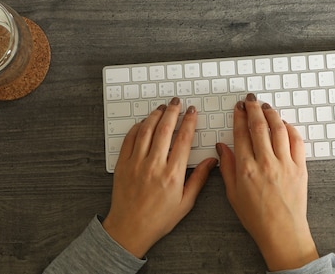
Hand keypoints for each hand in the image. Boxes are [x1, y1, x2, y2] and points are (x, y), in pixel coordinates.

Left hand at [102, 97, 216, 257]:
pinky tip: (144, 123)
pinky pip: (129, 140)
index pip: (183, 139)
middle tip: (177, 103)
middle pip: (165, 129)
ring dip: (155, 116)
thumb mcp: (185, 203)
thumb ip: (199, 179)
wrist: (129, 229)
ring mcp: (136, 164)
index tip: (192, 112)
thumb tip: (212, 161)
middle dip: (172, 112)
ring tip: (162, 108)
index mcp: (172, 174)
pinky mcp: (123, 165)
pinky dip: (137, 128)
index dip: (189, 122)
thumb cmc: (157, 219)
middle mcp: (154, 166)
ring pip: (146, 131)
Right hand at [216, 93, 318, 271]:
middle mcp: (265, 163)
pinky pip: (296, 140)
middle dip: (253, 108)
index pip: (241, 133)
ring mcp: (285, 164)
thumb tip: (222, 147)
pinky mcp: (300, 167)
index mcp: (246, 169)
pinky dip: (290, 128)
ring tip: (266, 106)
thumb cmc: (257, 217)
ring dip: (271, 113)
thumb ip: (226, 167)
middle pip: (259, 126)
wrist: (282, 232)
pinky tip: (284, 124)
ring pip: (278, 129)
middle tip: (251, 100)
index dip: (239, 116)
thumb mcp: (233, 194)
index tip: (238, 108)